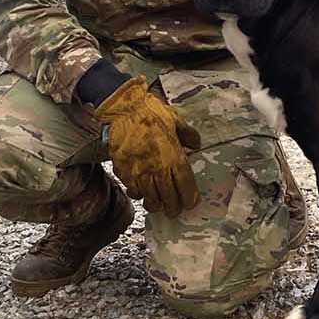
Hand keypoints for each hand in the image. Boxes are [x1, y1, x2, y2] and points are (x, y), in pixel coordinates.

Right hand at [94, 77, 201, 216]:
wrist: (123, 108)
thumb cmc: (150, 112)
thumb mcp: (175, 120)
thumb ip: (188, 134)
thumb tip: (196, 143)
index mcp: (172, 156)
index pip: (184, 184)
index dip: (189, 197)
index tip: (191, 202)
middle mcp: (156, 167)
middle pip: (168, 197)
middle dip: (173, 207)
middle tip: (174, 210)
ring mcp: (138, 171)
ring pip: (149, 197)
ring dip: (155, 204)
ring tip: (158, 205)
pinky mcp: (122, 170)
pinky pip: (131, 189)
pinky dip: (138, 194)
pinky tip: (141, 192)